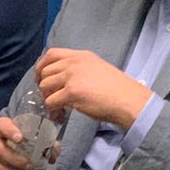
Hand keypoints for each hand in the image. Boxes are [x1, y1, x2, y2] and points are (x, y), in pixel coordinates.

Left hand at [35, 48, 151, 129]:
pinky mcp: (71, 92)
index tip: (41, 77)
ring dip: (47, 98)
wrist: (127, 99)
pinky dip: (52, 110)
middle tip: (50, 97)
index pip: (51, 54)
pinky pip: (51, 101)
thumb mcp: (97, 68)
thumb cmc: (117, 88)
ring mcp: (72, 76)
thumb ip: (80, 69)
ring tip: (56, 108)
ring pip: (45, 86)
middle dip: (43, 86)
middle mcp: (74, 63)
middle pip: (45, 71)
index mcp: (81, 55)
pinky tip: (60, 115)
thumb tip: (63, 80)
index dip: (42, 66)